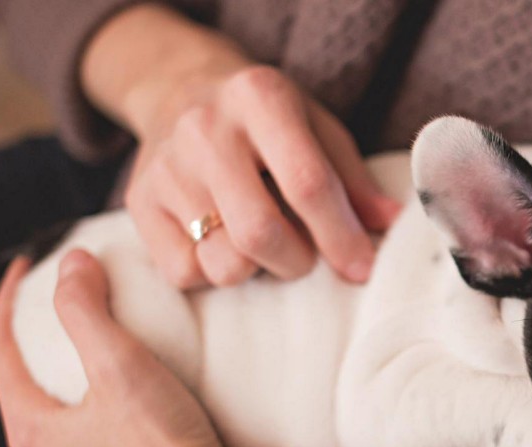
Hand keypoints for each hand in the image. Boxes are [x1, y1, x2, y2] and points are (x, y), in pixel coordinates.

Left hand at [0, 252, 443, 446]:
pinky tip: (136, 430)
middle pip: (29, 396)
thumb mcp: (122, 365)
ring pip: (66, 436)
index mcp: (34, 431)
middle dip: (42, 352)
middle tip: (67, 318)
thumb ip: (89, 310)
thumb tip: (72, 264)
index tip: (27, 270)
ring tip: (106, 373)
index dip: (8, 303)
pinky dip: (108, 437)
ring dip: (76, 399)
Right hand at [83, 5, 399, 287]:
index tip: (361, 268)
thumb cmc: (267, 119)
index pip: (307, 184)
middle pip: (260, 233)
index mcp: (261, 99)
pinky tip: (222, 242)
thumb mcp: (318, 128)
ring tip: (262, 243)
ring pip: (222, 262)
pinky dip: (212, 272)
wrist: (179, 89)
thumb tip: (393, 225)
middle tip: (306, 255)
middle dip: (297, 261)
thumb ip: (353, 180)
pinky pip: (183, 273)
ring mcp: (166, 168)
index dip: (340, 236)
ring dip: (256, 270)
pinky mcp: (138, 203)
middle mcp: (205, 129)